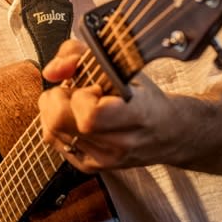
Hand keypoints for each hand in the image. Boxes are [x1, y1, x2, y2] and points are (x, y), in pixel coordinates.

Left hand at [37, 39, 184, 171]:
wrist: (170, 134)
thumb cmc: (148, 99)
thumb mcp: (127, 68)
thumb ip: (83, 55)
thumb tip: (52, 70)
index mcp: (137, 117)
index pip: (90, 116)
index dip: (82, 96)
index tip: (95, 87)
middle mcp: (119, 144)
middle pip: (60, 122)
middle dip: (58, 98)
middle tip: (74, 90)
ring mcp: (103, 159)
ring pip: (51, 131)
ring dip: (55, 109)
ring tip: (76, 102)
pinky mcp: (90, 166)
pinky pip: (54, 142)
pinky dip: (56, 124)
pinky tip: (74, 117)